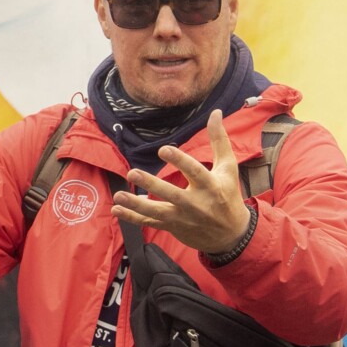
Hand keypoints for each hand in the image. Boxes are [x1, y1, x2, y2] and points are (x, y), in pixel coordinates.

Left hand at [112, 109, 251, 254]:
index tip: (163, 149)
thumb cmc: (228, 195)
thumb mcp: (228, 167)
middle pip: (171, 194)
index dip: (179, 161)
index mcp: (211, 186)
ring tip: (119, 195)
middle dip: (151, 184)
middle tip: (132, 173)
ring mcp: (183, 218)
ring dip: (136, 205)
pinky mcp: (173, 227)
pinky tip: (116, 209)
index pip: (194, 172)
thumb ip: (219, 140)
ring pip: (157, 212)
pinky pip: (150, 223)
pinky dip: (132, 218)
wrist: (231, 234)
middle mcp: (196, 204)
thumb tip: (215, 112)